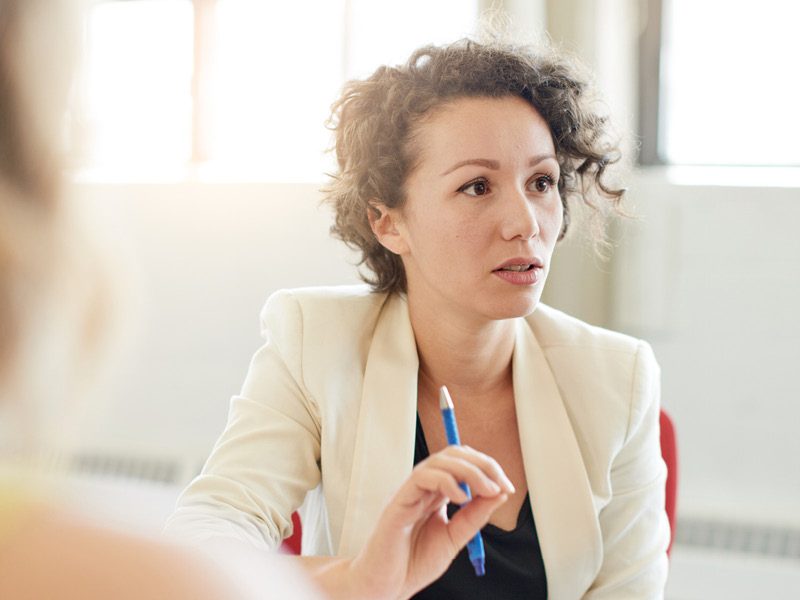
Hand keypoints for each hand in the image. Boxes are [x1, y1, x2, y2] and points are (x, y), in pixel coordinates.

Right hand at [347, 445, 514, 599]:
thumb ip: (474, 516)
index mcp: (436, 493)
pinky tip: (461, 498)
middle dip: (483, 464)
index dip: (487, 468)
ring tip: (486, 490)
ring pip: (440, 460)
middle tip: (500, 484)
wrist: (387, 586)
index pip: (463, 463)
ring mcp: (410, 491)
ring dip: (470, 471)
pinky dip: (446, 481)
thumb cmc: (413, 563)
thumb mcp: (454, 538)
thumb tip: (499, 493)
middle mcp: (423, 487)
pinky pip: (422, 477)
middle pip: (454, 455)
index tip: (506, 487)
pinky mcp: (398, 502)